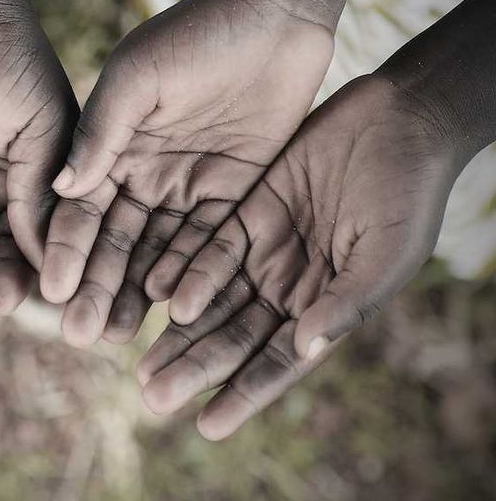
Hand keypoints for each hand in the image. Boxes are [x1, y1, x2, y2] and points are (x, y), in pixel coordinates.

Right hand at [44, 0, 333, 345]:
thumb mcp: (137, 77)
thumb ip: (101, 132)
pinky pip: (209, 242)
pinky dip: (192, 273)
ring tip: (118, 334)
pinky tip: (174, 307)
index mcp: (109, 145)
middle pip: (114, 240)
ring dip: (136, 291)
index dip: (64, 250)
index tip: (50, 291)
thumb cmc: (195, 33)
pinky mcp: (233, 192)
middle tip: (79, 334)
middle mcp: (141, 173)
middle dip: (95, 286)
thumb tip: (59, 189)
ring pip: (157, 250)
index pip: (79, 208)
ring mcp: (186, 185)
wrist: (272, 13)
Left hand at [135, 75, 461, 439]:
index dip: (242, 395)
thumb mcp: (385, 253)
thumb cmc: (408, 192)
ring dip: (177, 331)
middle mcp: (288, 285)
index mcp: (324, 307)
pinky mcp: (246, 210)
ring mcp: (264, 249)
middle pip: (232, 336)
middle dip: (194, 368)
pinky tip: (152, 292)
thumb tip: (305, 347)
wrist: (400, 120)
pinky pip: (205, 247)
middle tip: (152, 396)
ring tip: (139, 359)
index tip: (205, 426)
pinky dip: (180, 271)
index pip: (276, 362)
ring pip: (211, 299)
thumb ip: (345, 302)